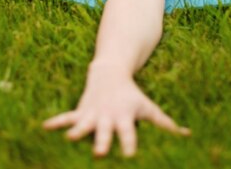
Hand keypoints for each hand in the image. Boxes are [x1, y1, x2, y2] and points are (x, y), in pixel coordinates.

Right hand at [43, 63, 190, 156]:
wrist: (110, 73)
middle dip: (101, 141)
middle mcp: (107, 117)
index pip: (129, 134)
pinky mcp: (80, 110)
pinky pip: (66, 117)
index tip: (129, 157)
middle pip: (105, 131)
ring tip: (68, 139)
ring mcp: (92, 113)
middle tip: (98, 153)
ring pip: (83, 124)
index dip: (129, 144)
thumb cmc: (132, 96)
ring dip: (76, 131)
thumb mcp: (148, 108)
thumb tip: (187, 136)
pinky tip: (43, 127)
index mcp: (125, 118)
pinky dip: (56, 122)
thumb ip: (165, 125)